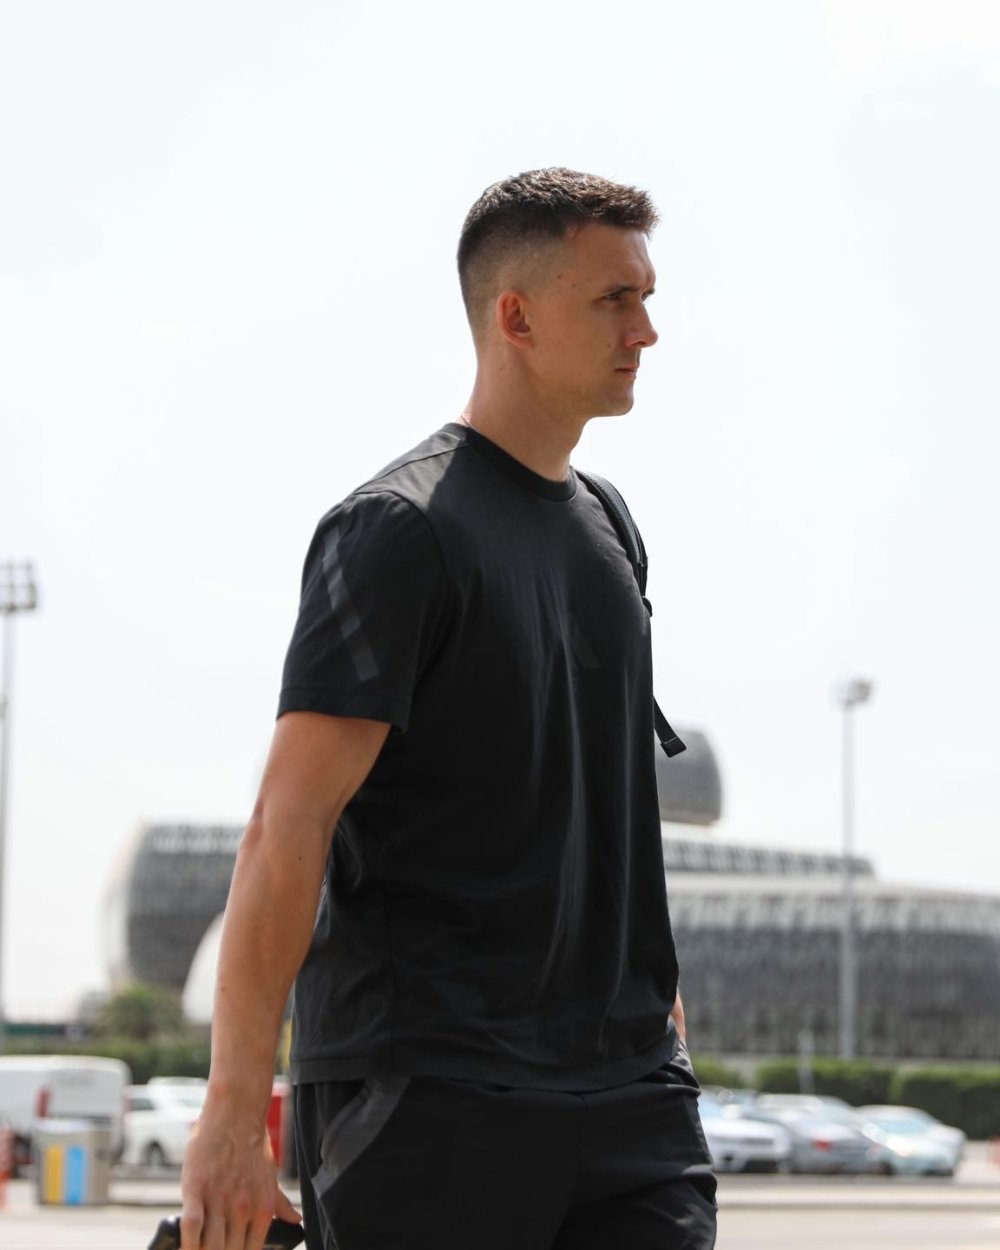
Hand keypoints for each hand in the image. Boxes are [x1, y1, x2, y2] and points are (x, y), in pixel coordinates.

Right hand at [180, 1108, 300, 1249]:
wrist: (236, 1113)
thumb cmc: (253, 1144)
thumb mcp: (270, 1177)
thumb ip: (280, 1203)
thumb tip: (295, 1221)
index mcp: (263, 1209)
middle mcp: (243, 1209)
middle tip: (214, 1248)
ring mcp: (219, 1200)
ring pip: (209, 1246)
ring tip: (199, 1249)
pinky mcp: (196, 1189)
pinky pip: (191, 1227)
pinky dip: (188, 1243)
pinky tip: (186, 1247)